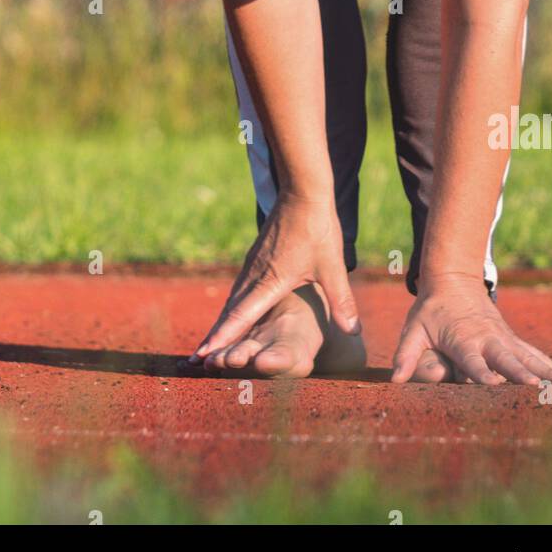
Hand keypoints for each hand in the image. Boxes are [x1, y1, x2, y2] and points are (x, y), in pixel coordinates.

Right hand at [190, 192, 359, 360]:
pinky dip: (231, 305)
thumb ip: (341, 301)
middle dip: (215, 337)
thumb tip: (354, 332)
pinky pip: (238, 287)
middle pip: (229, 312)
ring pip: (232, 299)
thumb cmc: (317, 229)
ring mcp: (252, 264)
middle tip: (197, 360)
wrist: (302, 191)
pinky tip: (232, 310)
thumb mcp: (332, 267)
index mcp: (270, 281)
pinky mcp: (256, 256)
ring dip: (221, 322)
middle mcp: (254, 275)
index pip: (241, 317)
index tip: (204, 356)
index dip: (222, 339)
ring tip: (210, 343)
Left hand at [391, 273, 551, 384]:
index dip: (480, 372)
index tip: (492, 383)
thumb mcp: (414, 329)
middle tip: (535, 387)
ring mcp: (503, 339)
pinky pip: (534, 355)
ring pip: (528, 356)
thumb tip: (396, 380)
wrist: (453, 280)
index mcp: (463, 339)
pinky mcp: (512, 341)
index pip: (472, 359)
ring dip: (548, 370)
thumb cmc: (431, 310)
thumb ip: (406, 355)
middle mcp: (487, 339)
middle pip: (506, 358)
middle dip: (519, 372)